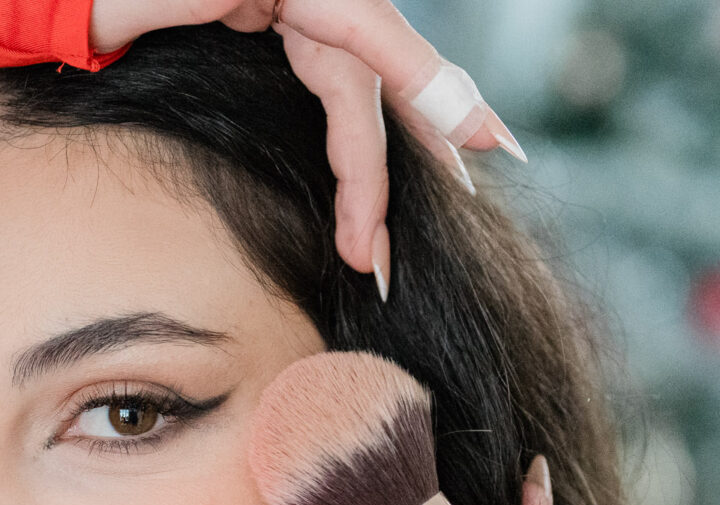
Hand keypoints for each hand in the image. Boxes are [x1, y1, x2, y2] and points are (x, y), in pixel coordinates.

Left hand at [86, 0, 523, 297]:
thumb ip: (239, 6)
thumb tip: (327, 39)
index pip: (377, 40)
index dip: (435, 94)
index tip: (489, 145)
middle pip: (366, 84)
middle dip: (376, 173)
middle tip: (376, 254)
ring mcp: (292, 6)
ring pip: (352, 95)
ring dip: (367, 169)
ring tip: (369, 244)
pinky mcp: (274, 24)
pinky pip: (327, 89)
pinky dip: (346, 138)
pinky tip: (362, 183)